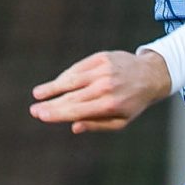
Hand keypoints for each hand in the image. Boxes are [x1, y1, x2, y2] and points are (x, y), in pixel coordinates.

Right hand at [29, 49, 172, 132]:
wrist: (150, 75)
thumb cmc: (133, 102)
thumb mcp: (121, 121)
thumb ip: (97, 125)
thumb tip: (74, 127)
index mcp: (111, 104)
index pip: (77, 110)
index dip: (57, 113)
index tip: (41, 115)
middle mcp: (106, 86)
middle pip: (71, 97)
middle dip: (51, 104)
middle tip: (34, 110)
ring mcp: (103, 70)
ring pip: (71, 80)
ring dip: (53, 87)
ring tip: (38, 94)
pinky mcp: (101, 57)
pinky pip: (78, 69)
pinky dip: (66, 76)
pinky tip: (57, 84)